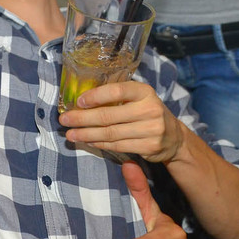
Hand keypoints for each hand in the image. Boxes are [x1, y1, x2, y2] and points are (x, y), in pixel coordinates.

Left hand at [59, 81, 185, 163]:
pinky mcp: (149, 147)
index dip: (95, 96)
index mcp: (144, 91)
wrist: (173, 137)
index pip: (117, 91)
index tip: (78, 102)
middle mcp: (150, 109)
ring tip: (70, 134)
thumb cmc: (146, 112)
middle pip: (108, 115)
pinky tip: (87, 140)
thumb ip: (116, 97)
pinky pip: (117, 145)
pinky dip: (99, 143)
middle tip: (64, 121)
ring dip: (86, 134)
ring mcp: (152, 129)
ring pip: (110, 133)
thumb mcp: (137, 99)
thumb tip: (80, 102)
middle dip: (82, 119)